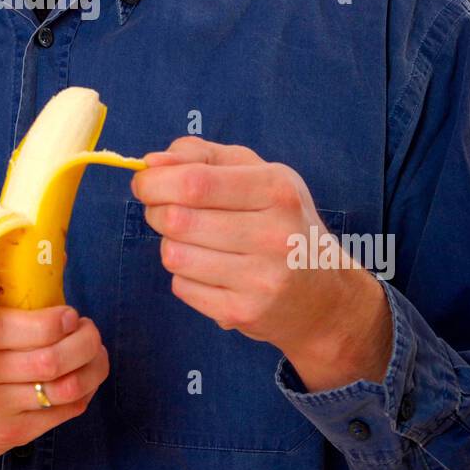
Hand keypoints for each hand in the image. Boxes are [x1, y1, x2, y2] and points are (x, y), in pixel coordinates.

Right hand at [0, 287, 108, 459]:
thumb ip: (2, 277)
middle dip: (84, 343)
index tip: (70, 314)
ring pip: (64, 391)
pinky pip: (64, 413)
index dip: (55, 322)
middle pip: (50, 362)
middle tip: (88, 330)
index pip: (21, 330)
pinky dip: (84, 391)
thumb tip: (55, 255)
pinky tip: (81, 374)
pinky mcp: (12, 434)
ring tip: (93, 351)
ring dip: (91, 368)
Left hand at [130, 136, 391, 384]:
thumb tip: (152, 162)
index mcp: (277, 190)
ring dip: (171, 245)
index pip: (195, 182)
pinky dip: (185, 276)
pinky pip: (182, 287)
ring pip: (174, 255)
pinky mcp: (243, 312)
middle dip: (156, 211)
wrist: (324, 297)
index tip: (145, 182)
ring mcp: (260, 279)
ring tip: (195, 242)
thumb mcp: (257, 174)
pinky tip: (211, 271)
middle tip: (165, 211)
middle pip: (178, 219)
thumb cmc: (281, 222)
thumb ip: (203, 156)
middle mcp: (274, 235)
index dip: (156, 181)